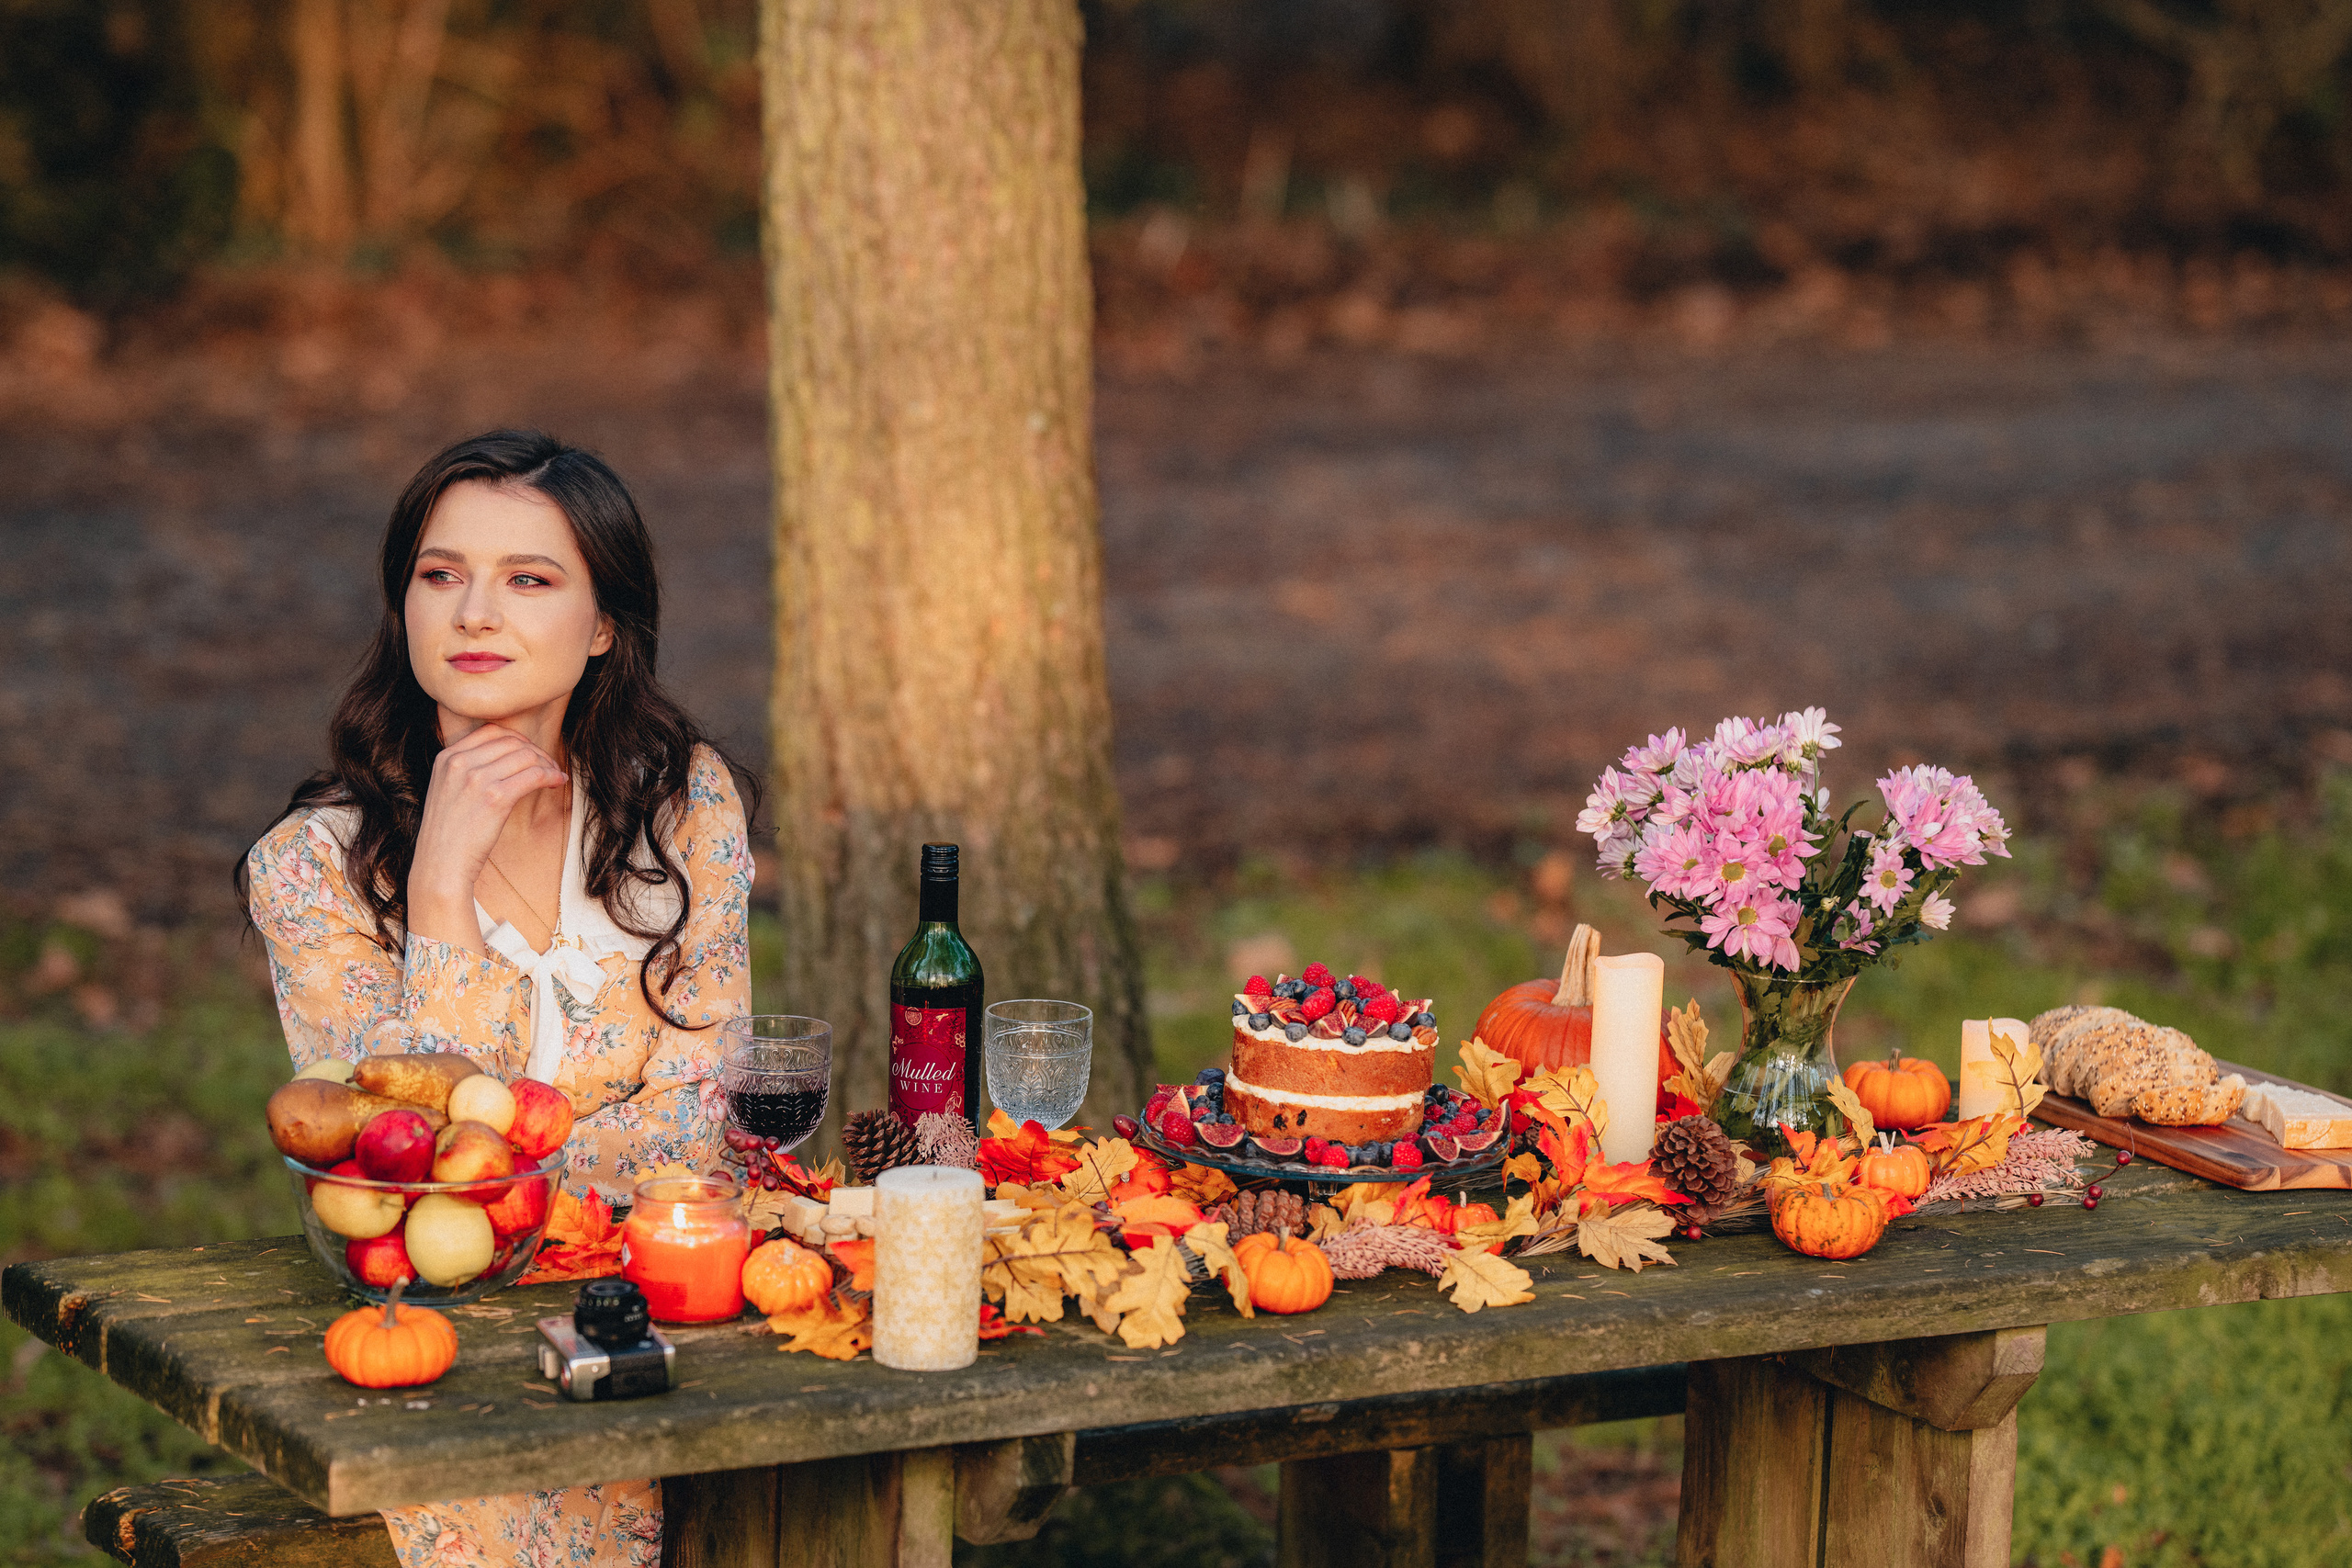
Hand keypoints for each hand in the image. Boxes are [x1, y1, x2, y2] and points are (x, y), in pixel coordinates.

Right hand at [407, 724, 566, 946]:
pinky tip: (557, 782)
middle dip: (536, 751)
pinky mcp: (495, 797)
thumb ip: (468, 769)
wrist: (440, 866)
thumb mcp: (447, 790)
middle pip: (512, 741)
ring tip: (555, 776)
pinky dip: (550, 776)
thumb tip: (508, 759)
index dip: (518, 739)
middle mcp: (460, 763)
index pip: (492, 731)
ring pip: (526, 756)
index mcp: (447, 757)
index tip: (530, 753)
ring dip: (547, 764)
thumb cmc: (449, 834)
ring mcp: (476, 779)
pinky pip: (533, 775)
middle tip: (549, 766)